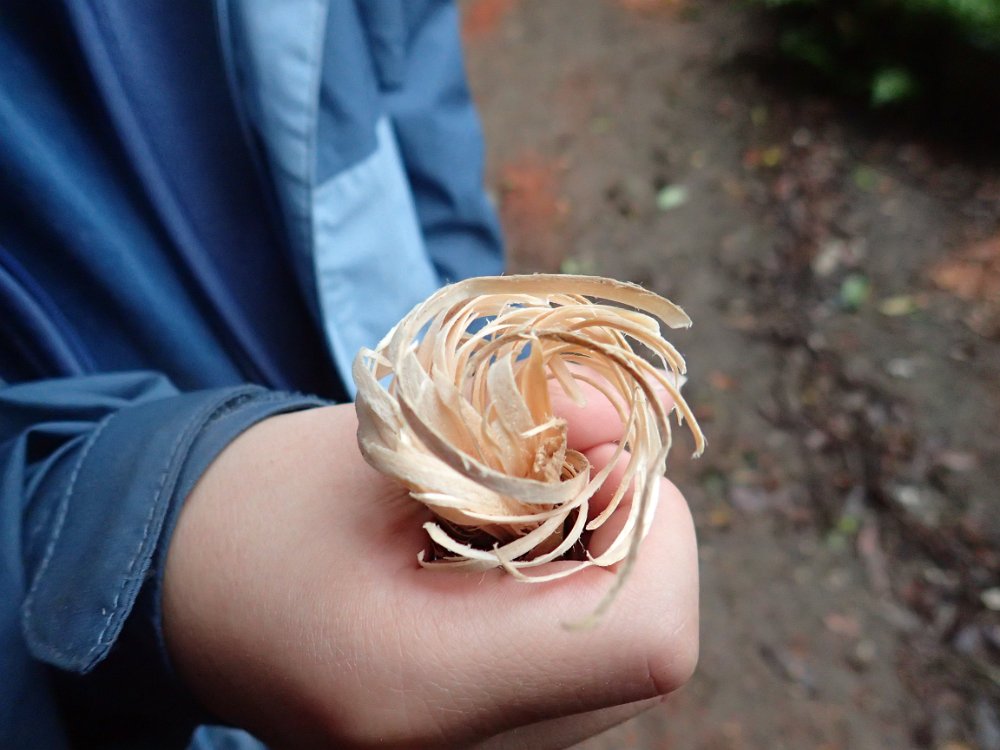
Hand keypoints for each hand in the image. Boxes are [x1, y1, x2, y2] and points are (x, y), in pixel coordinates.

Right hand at [162, 383, 698, 748]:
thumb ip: (520, 427)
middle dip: (625, 525)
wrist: (186, 593)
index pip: (648, 638)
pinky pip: (585, 665)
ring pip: (622, 649)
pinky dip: (573, 588)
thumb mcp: (384, 442)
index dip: (649, 524)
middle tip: (548, 460)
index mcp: (424, 687)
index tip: (589, 447)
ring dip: (600, 552)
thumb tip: (630, 421)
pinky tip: (501, 552)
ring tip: (506, 509)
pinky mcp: (485, 744)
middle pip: (643, 640)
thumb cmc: (260, 509)